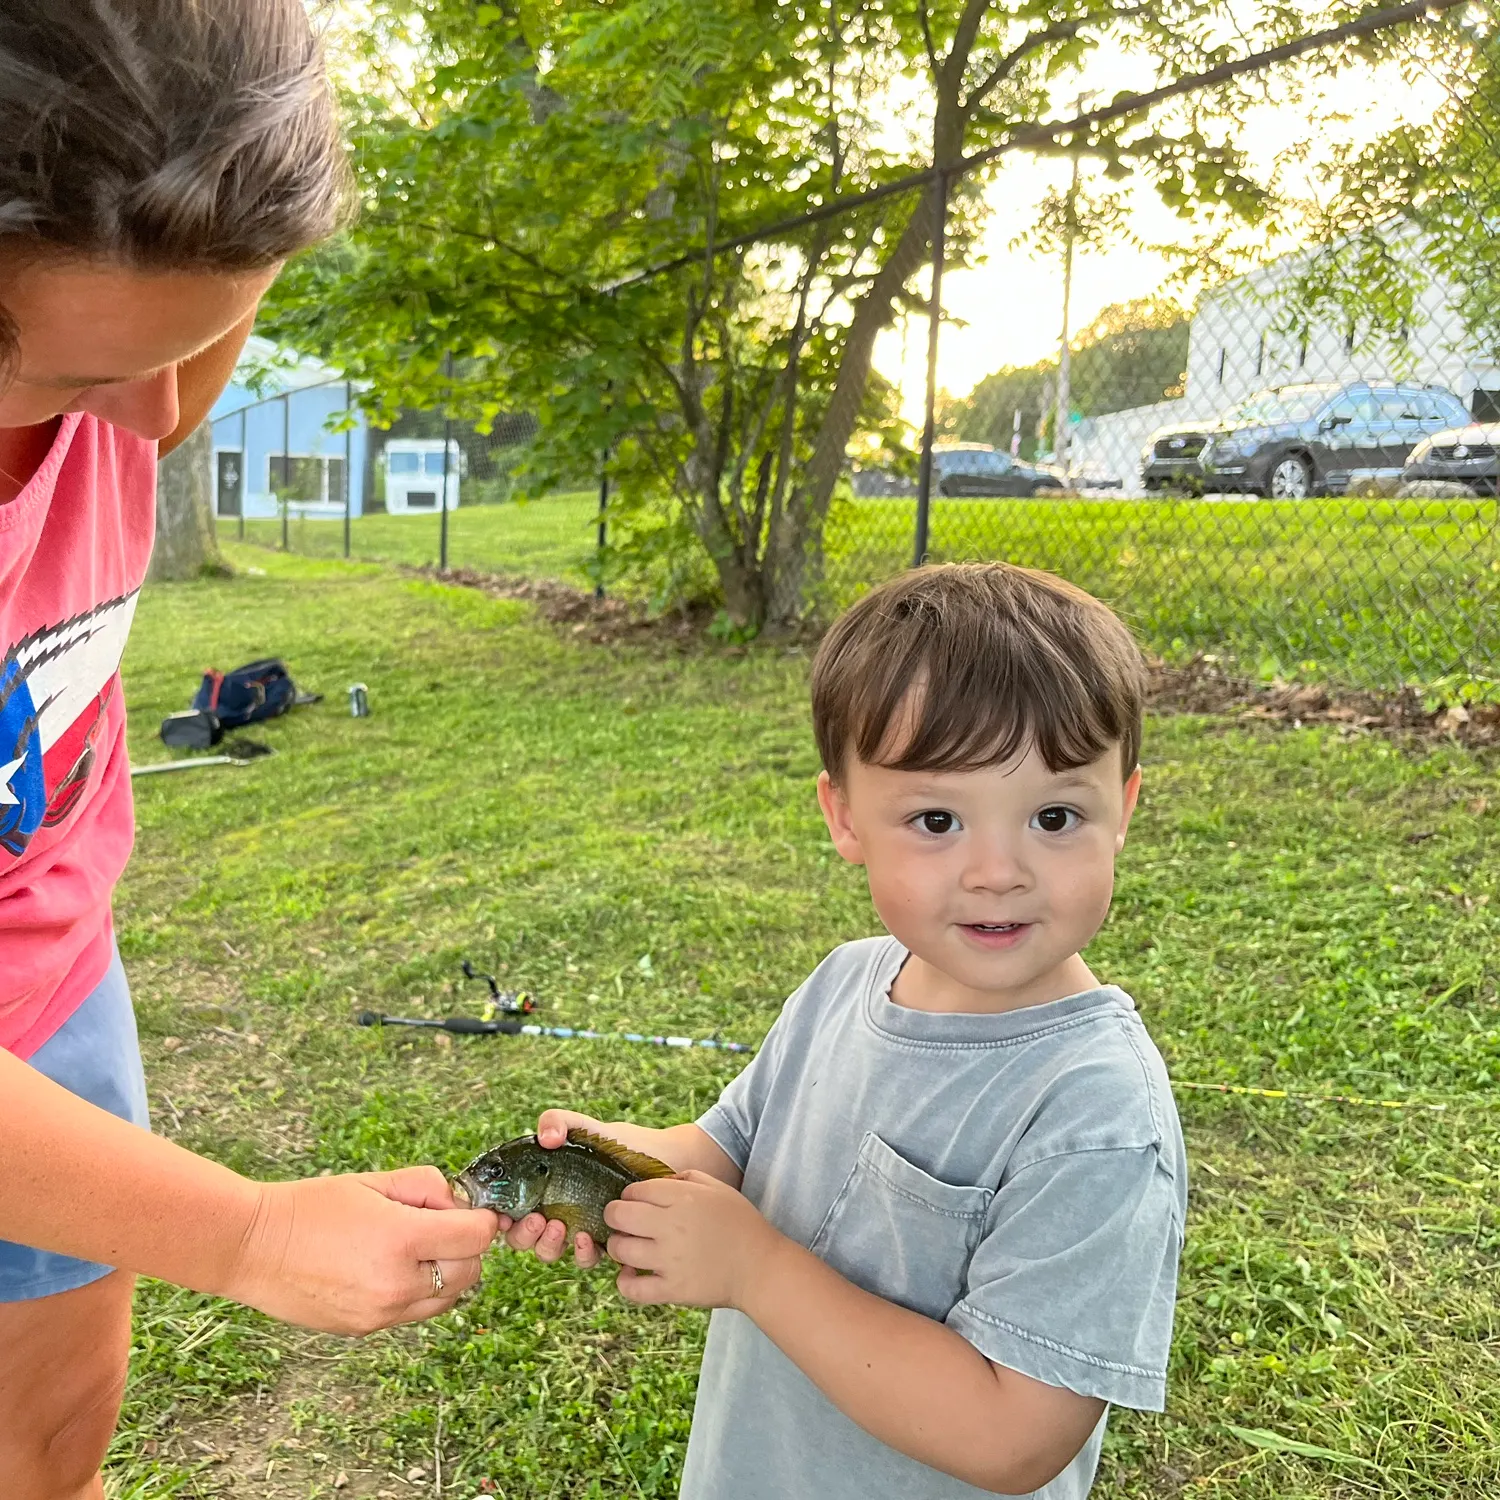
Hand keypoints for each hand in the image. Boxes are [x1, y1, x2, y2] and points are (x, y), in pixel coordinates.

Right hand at [225, 1167, 499, 1335]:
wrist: (253, 1247)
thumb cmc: (313, 1206)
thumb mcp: (376, 1181)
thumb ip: (428, 1187)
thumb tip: (458, 1205)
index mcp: (402, 1241)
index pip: (477, 1237)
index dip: (480, 1219)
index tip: (469, 1209)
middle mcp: (397, 1285)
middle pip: (470, 1271)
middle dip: (465, 1247)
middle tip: (438, 1226)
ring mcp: (381, 1314)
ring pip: (448, 1299)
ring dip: (447, 1274)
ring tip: (414, 1249)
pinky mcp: (365, 1330)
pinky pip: (415, 1314)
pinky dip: (418, 1293)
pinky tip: (391, 1269)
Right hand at [494, 1108, 604, 1268]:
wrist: (654, 1155)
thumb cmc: (610, 1142)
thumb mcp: (581, 1126)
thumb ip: (558, 1121)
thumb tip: (546, 1138)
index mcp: (539, 1189)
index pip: (507, 1210)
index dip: (497, 1218)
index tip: (501, 1215)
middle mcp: (552, 1213)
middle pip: (521, 1238)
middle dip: (522, 1235)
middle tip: (537, 1219)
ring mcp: (575, 1229)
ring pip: (548, 1252)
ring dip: (547, 1246)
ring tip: (560, 1227)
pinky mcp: (601, 1242)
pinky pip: (585, 1259)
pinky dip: (581, 1254)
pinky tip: (586, 1237)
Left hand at [603, 1169, 780, 1308]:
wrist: (760, 1268)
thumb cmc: (740, 1224)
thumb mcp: (718, 1188)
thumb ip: (686, 1178)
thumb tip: (658, 1183)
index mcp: (683, 1199)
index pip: (635, 1190)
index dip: (629, 1195)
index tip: (634, 1202)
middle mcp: (671, 1227)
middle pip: (618, 1216)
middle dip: (614, 1216)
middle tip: (622, 1223)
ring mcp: (669, 1261)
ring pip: (620, 1250)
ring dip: (618, 1247)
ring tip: (628, 1248)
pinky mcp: (672, 1290)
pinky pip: (631, 1289)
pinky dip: (624, 1282)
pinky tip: (631, 1275)